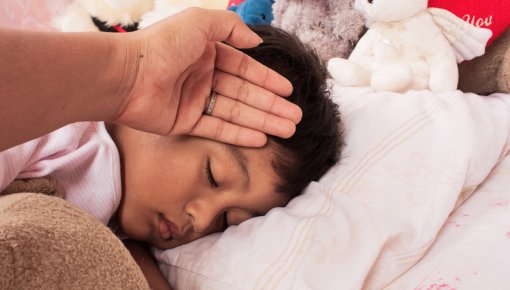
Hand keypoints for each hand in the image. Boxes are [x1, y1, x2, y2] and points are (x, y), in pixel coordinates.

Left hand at [114, 8, 301, 146]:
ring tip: (287, 129)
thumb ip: (230, 28)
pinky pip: (218, 128)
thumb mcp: (199, 22)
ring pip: (236, 112)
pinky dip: (239, 134)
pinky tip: (261, 139)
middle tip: (295, 117)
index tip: (288, 91)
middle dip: (271, 105)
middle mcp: (203, 77)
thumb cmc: (162, 45)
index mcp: (206, 53)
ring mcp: (195, 101)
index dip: (267, 80)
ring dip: (262, 121)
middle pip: (245, 94)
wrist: (126, 75)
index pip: (244, 69)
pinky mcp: (185, 123)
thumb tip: (255, 40)